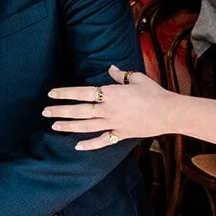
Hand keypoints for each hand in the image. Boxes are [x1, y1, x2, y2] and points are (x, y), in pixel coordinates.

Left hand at [44, 65, 170, 149]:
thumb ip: (120, 75)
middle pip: (79, 111)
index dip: (65, 93)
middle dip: (60, 111)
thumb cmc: (154, 93)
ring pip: (86, 126)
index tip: (52, 94)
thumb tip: (110, 69)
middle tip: (45, 111)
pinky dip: (90, 145)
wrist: (169, 112)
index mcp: (111, 94)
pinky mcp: (121, 134)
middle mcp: (108, 110)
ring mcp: (114, 123)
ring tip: (54, 126)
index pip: (82, 93)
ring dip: (69, 126)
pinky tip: (77, 146)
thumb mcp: (137, 78)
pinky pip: (103, 141)